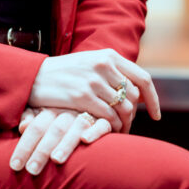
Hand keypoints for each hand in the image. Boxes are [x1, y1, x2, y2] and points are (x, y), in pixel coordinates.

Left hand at [10, 107, 111, 175]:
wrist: (94, 95)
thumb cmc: (63, 112)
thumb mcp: (45, 111)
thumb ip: (32, 117)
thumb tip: (22, 127)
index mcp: (52, 109)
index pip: (35, 127)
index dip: (24, 146)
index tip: (15, 166)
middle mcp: (69, 111)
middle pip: (54, 130)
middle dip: (42, 151)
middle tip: (31, 170)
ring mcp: (88, 114)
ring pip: (76, 127)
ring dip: (66, 143)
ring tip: (55, 159)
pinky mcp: (106, 119)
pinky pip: (102, 124)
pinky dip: (95, 131)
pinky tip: (86, 140)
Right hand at [28, 49, 160, 129]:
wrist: (33, 77)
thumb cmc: (63, 73)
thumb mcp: (90, 63)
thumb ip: (112, 72)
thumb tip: (135, 92)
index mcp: (108, 56)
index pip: (143, 78)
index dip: (153, 99)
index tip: (156, 115)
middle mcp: (104, 65)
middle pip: (134, 96)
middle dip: (134, 115)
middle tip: (127, 126)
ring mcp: (93, 80)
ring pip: (124, 108)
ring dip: (124, 124)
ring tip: (118, 132)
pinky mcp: (82, 96)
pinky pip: (108, 116)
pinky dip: (112, 127)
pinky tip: (107, 132)